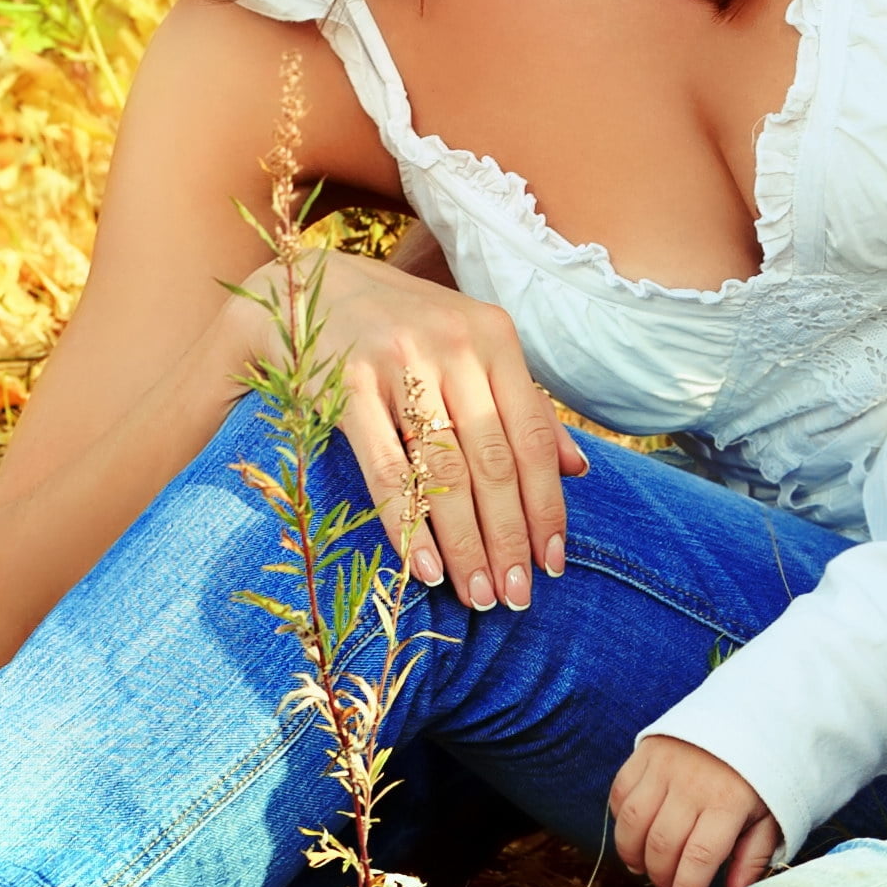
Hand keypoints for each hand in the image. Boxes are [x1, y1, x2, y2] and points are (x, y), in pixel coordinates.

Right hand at [282, 247, 591, 612]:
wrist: (308, 291)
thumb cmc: (404, 329)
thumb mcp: (472, 349)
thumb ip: (524, 404)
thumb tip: (578, 468)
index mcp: (494, 337)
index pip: (532, 437)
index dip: (546, 506)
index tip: (552, 562)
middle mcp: (453, 346)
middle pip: (492, 462)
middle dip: (509, 537)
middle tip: (516, 596)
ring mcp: (397, 363)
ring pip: (444, 472)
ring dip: (465, 543)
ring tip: (478, 594)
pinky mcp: (345, 385)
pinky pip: (385, 469)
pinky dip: (407, 524)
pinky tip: (425, 567)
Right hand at [609, 733, 784, 886]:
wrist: (749, 714)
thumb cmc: (761, 774)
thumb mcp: (770, 814)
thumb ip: (752, 854)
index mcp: (728, 802)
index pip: (699, 857)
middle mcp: (692, 784)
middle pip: (663, 844)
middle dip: (661, 877)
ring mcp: (664, 765)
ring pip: (633, 821)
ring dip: (633, 853)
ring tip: (643, 868)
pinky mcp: (645, 751)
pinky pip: (620, 792)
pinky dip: (620, 819)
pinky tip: (634, 833)